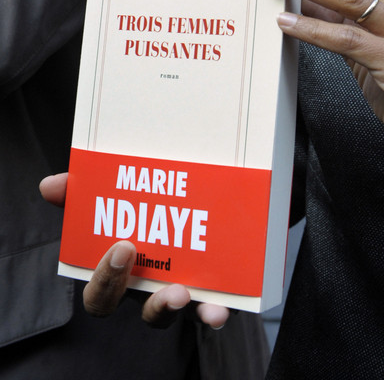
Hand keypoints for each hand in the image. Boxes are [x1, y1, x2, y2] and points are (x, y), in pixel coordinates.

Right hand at [39, 173, 228, 328]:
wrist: (208, 207)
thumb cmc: (153, 209)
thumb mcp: (120, 196)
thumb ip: (84, 193)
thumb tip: (49, 185)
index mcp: (125, 274)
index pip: (100, 294)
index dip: (104, 279)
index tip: (121, 246)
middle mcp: (149, 290)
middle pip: (131, 310)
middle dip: (126, 290)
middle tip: (134, 255)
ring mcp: (182, 296)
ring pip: (167, 315)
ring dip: (168, 307)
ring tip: (179, 293)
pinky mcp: (214, 295)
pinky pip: (211, 312)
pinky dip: (213, 313)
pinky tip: (218, 310)